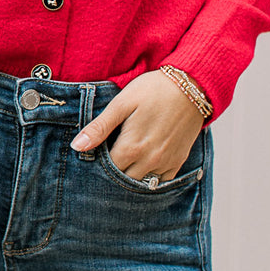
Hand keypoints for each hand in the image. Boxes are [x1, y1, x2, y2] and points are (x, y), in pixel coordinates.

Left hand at [70, 69, 204, 182]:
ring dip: (129, 176)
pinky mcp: (178, 162)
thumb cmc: (153, 90)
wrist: (192, 87)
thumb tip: (77, 147)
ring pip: (140, 183)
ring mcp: (165, 163)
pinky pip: (159, 182)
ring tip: (123, 161)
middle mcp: (149, 161)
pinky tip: (141, 165)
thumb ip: (99, 127)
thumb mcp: (122, 103)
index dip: (97, 164)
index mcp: (131, 147)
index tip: (95, 154)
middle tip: (107, 158)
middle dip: (112, 173)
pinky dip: (148, 178)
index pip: (106, 170)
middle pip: (122, 180)